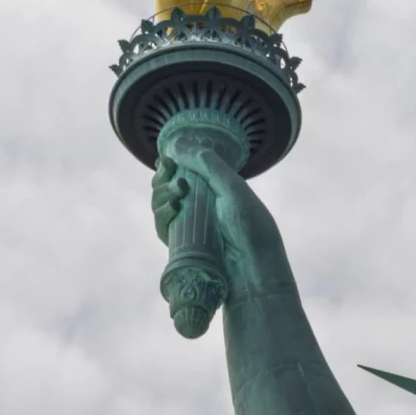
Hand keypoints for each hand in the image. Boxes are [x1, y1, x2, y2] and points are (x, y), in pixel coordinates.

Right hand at [149, 147, 288, 301]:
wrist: (254, 271)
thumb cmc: (251, 229)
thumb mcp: (233, 189)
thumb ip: (208, 164)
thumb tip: (177, 143)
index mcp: (215, 191)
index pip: (184, 172)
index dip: (171, 164)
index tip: (167, 159)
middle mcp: (201, 209)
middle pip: (167, 187)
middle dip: (163, 178)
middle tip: (171, 174)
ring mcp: (190, 228)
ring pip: (161, 206)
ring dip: (161, 194)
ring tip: (176, 193)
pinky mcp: (182, 248)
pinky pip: (163, 227)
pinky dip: (161, 215)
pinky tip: (171, 208)